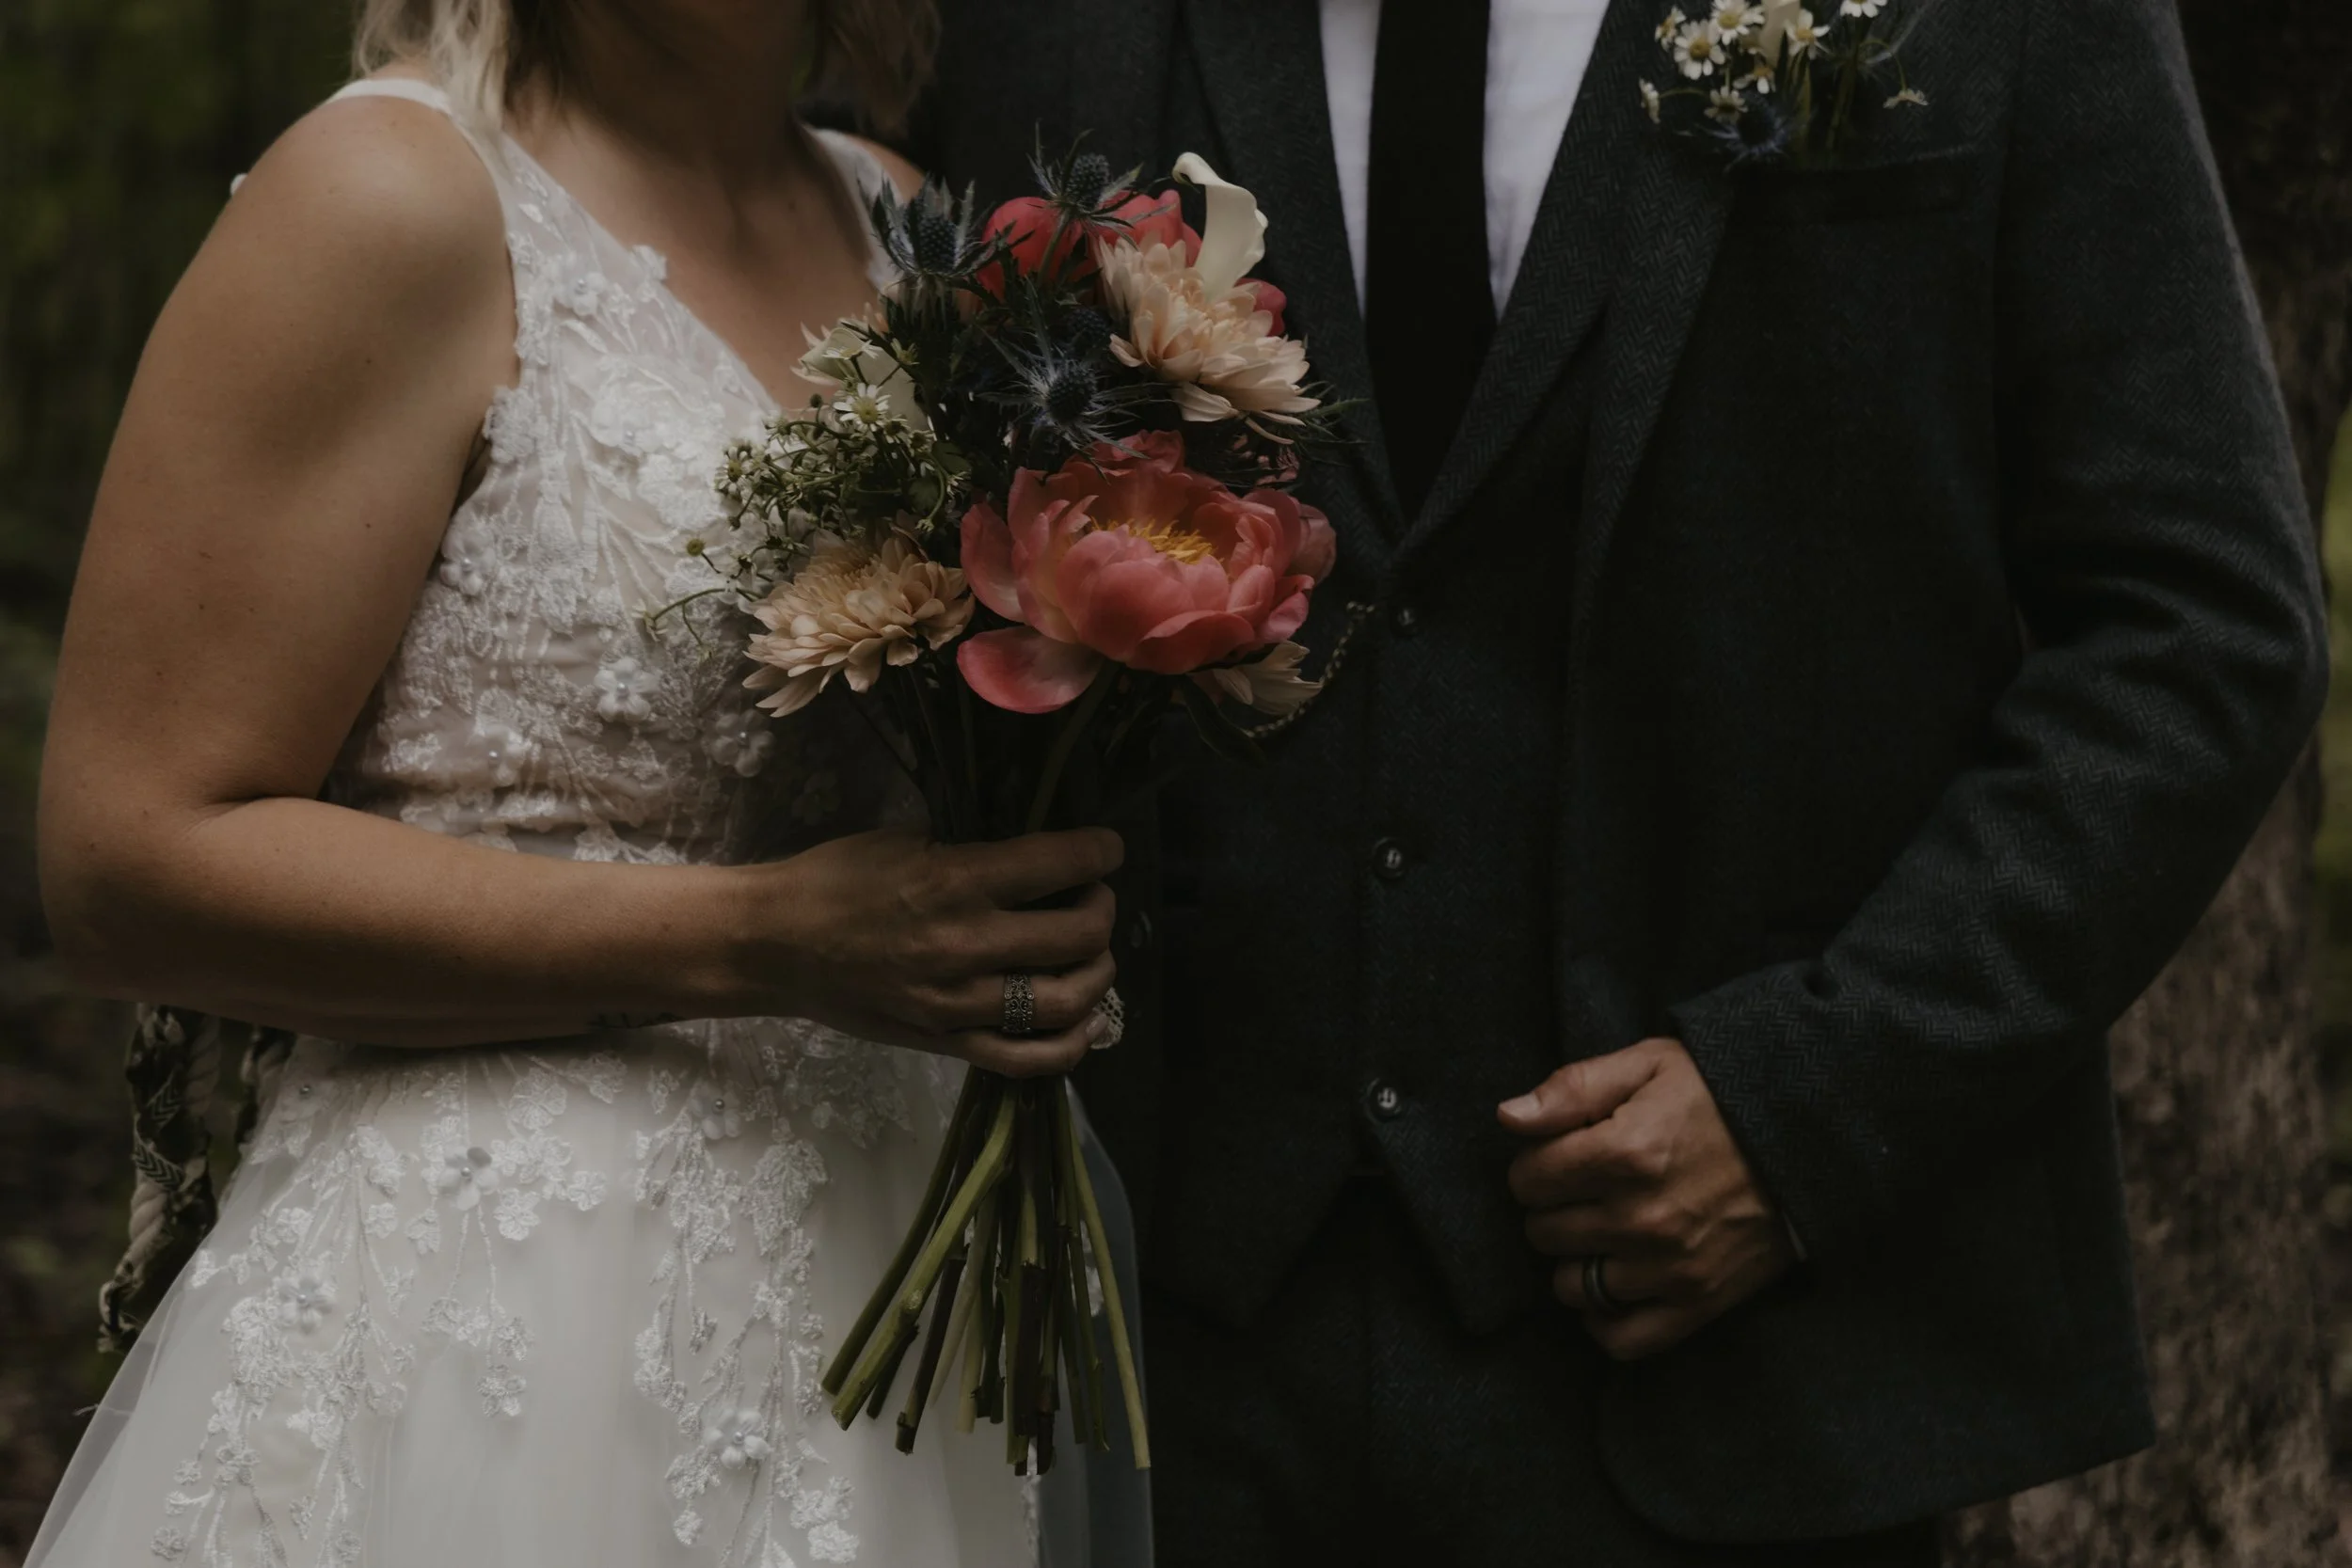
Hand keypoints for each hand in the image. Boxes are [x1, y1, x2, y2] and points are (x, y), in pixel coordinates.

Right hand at [744, 827, 1122, 1075]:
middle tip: (1093, 897)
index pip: (1060, 864)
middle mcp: (966, 945)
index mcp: (955, 882)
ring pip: (1066, 1000)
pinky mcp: (946, 1043)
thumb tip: (1037, 848)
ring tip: (1090, 954)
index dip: (1101, 851)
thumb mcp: (905, 840)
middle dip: (1102, 908)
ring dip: (1097, 973)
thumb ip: (974, 849)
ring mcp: (958, 1004)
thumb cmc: (834, 880)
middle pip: (1079, 935)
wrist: (773, 947)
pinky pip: (1027, 1058)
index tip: (1108, 848)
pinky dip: (1071, 1044)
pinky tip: (1083, 1020)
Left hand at [1499, 1037, 1796, 1359]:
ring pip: (1571, 1286)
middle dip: (1552, 1209)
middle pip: (1544, 1232)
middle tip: (1583, 1191)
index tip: (1561, 1157)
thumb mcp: (1647, 1066)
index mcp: (1625, 1152)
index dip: (1536, 1165)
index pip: (1528, 1179)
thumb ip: (1572, 1089)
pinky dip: (1604, 1319)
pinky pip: (1622, 1338)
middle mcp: (1642, 1217)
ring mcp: (1670, 1268)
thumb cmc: (1717, 1095)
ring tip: (1598, 1234)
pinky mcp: (1699, 1303)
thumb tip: (1507, 1116)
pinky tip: (1609, 1287)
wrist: (1805, 1138)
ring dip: (1574, 1261)